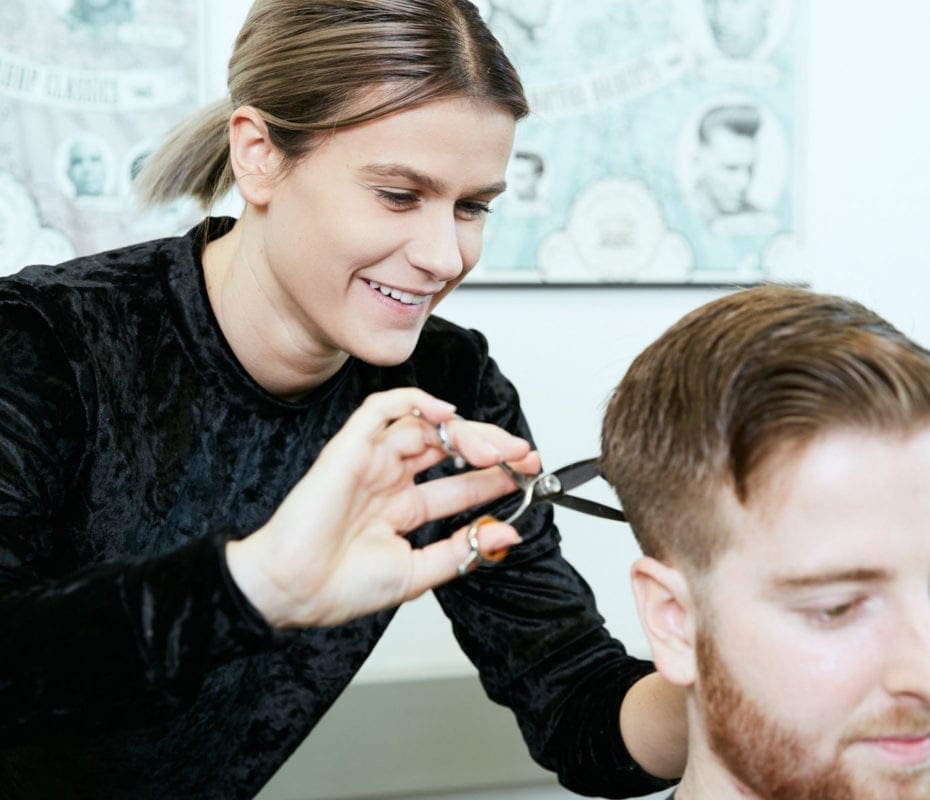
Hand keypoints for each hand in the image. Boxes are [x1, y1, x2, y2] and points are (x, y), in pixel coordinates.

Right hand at [226, 388, 538, 627]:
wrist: (292, 590)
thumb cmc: (339, 587)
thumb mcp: (417, 574)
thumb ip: (462, 550)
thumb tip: (507, 532)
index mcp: (401, 507)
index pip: (458, 481)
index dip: (495, 476)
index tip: (529, 475)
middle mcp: (389, 479)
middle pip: (449, 447)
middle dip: (491, 447)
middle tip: (524, 455)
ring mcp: (370, 460)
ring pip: (426, 425)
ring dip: (466, 432)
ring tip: (496, 451)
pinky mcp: (349, 447)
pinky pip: (382, 409)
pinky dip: (415, 402)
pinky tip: (447, 413)